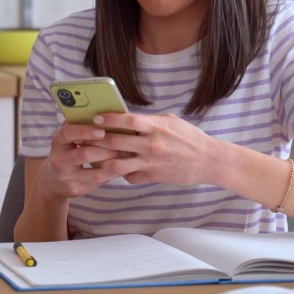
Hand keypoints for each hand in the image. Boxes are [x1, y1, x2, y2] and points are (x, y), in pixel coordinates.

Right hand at [34, 122, 126, 199]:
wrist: (52, 182)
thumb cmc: (66, 154)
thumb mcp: (66, 140)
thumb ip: (77, 127)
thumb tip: (99, 111)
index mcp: (57, 143)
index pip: (68, 133)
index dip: (85, 131)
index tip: (102, 130)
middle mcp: (59, 160)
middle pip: (85, 154)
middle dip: (106, 149)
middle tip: (122, 145)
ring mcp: (67, 177)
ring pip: (94, 172)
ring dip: (111, 163)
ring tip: (123, 156)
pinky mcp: (76, 190)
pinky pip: (97, 183)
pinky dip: (110, 175)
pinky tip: (119, 168)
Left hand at [90, 112, 220, 186]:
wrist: (208, 160)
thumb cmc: (190, 138)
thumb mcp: (171, 122)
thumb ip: (150, 121)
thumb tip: (128, 119)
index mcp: (156, 127)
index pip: (127, 120)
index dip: (109, 118)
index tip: (96, 117)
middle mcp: (151, 145)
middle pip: (116, 142)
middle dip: (97, 139)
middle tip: (85, 137)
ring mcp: (151, 162)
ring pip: (117, 164)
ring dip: (103, 160)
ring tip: (94, 156)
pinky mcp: (152, 176)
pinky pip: (129, 176)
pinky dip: (121, 173)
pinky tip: (117, 168)